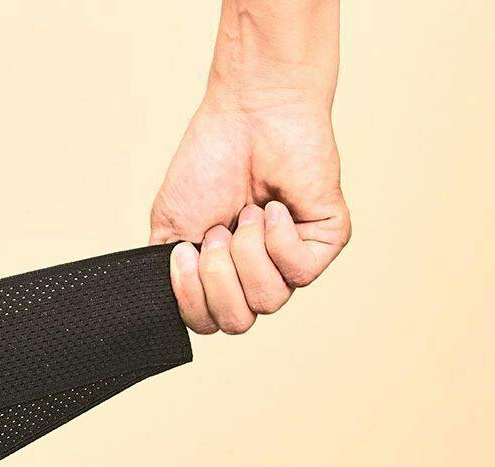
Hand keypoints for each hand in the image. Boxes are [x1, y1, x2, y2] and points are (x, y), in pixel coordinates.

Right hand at [150, 98, 350, 334]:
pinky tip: (273, 207)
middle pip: (238, 320)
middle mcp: (256, 274)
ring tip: (248, 211)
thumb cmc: (210, 162)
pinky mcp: (325, 241)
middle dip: (219, 277)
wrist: (249, 116)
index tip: (184, 252)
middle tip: (218, 230)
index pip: (208, 322)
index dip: (192, 300)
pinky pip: (300, 272)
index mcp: (219, 275)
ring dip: (248, 252)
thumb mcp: (170, 228)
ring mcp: (292, 260)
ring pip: (269, 299)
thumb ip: (169, 277)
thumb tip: (177, 311)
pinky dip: (278, 238)